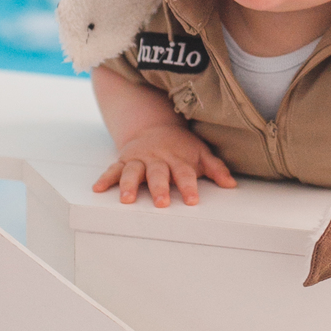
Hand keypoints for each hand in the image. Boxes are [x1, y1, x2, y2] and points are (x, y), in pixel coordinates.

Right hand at [92, 124, 236, 207]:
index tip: (192, 200)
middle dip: (159, 188)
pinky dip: (105, 178)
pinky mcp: (124, 160)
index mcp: (178, 159)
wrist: (156, 127)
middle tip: (161, 203)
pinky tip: (98, 188)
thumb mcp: (201, 153)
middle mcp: (158, 160)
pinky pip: (113, 169)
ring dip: (129, 185)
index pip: (185, 174)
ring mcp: (139, 160)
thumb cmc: (182, 146)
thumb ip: (216, 169)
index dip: (189, 187)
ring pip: (133, 172)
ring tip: (127, 199)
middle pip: (158, 174)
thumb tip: (232, 184)